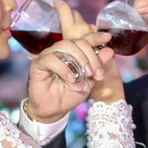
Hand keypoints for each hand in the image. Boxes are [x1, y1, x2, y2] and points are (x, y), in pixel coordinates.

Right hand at [24, 0, 111, 123]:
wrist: (55, 110)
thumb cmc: (70, 94)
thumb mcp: (89, 81)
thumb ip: (98, 66)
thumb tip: (109, 51)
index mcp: (74, 52)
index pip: (85, 39)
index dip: (96, 37)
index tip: (107, 37)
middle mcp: (61, 50)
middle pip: (78, 42)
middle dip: (90, 57)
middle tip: (96, 74)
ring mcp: (49, 55)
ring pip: (65, 46)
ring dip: (79, 60)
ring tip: (85, 75)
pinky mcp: (38, 63)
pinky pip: (51, 59)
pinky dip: (64, 68)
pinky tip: (71, 79)